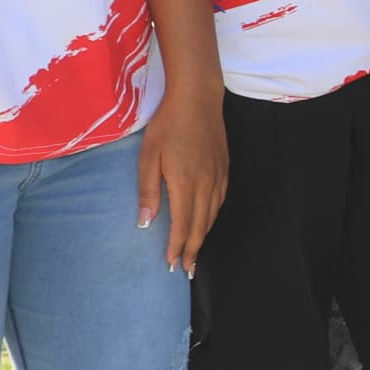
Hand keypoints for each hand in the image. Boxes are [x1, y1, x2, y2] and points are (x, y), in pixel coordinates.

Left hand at [135, 87, 225, 272]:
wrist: (198, 99)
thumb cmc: (167, 126)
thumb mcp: (148, 157)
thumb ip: (148, 191)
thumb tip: (144, 222)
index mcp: (185, 184)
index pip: (181, 225)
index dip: (176, 247)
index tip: (171, 264)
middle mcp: (206, 185)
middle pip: (200, 226)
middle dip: (192, 250)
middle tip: (185, 269)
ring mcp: (218, 177)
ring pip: (212, 215)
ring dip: (202, 236)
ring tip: (194, 251)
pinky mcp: (224, 169)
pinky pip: (219, 201)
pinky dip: (212, 218)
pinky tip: (206, 222)